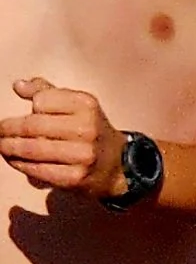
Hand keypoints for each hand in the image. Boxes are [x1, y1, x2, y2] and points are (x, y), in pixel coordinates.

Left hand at [0, 78, 125, 199]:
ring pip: (32, 149)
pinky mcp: (75, 177)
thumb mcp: (77, 104)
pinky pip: (38, 170)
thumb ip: (47, 91)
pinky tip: (14, 160)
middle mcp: (86, 128)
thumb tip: (18, 86)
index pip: (42, 100)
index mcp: (85, 105)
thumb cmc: (90, 130)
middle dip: (8, 129)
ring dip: (9, 148)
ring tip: (1, 146)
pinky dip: (20, 165)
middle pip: (33, 126)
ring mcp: (81, 155)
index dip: (29, 107)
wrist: (117, 164)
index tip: (20, 113)